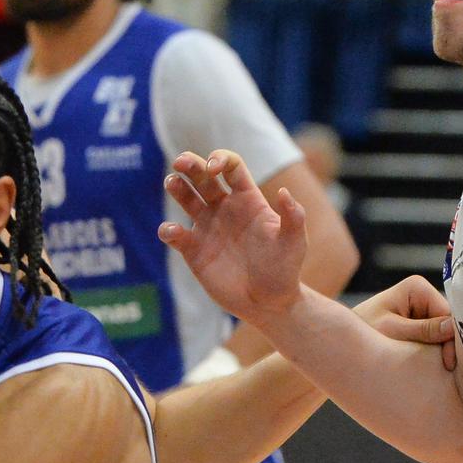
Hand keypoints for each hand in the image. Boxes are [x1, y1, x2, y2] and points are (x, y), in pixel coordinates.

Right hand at [158, 149, 306, 325]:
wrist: (269, 303)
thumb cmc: (284, 269)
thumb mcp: (294, 242)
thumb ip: (293, 216)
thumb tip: (284, 192)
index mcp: (247, 199)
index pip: (231, 167)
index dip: (220, 159)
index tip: (213, 167)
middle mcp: (224, 208)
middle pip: (202, 176)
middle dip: (191, 164)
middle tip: (180, 162)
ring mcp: (207, 227)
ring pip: (186, 198)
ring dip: (176, 186)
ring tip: (171, 182)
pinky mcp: (193, 250)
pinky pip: (175, 235)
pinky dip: (168, 230)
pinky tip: (172, 232)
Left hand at [352, 275, 456, 370]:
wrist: (341, 343)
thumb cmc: (363, 332)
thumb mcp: (393, 332)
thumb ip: (422, 330)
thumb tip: (453, 327)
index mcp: (417, 287)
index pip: (447, 314)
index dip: (451, 338)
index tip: (447, 364)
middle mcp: (423, 295)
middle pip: (448, 324)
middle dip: (447, 346)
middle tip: (445, 371)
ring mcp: (422, 311)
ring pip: (444, 336)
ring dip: (439, 353)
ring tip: (435, 372)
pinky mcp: (420, 327)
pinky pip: (435, 342)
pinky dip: (433, 356)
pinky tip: (429, 370)